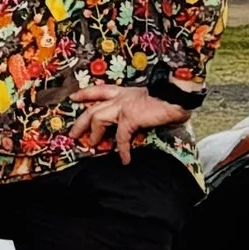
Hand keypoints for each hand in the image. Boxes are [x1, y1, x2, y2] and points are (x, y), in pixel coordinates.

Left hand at [69, 82, 186, 162]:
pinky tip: (125, 159)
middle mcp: (119, 97)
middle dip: (80, 122)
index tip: (73, 98)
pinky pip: (121, 137)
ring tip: (91, 145)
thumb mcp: (145, 99)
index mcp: (122, 91)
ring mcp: (122, 106)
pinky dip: (122, 149)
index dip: (84, 94)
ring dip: (93, 134)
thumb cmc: (165, 98)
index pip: (98, 90)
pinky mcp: (130, 117)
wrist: (175, 95)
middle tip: (73, 134)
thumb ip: (136, 106)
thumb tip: (135, 117)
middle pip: (91, 108)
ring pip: (98, 119)